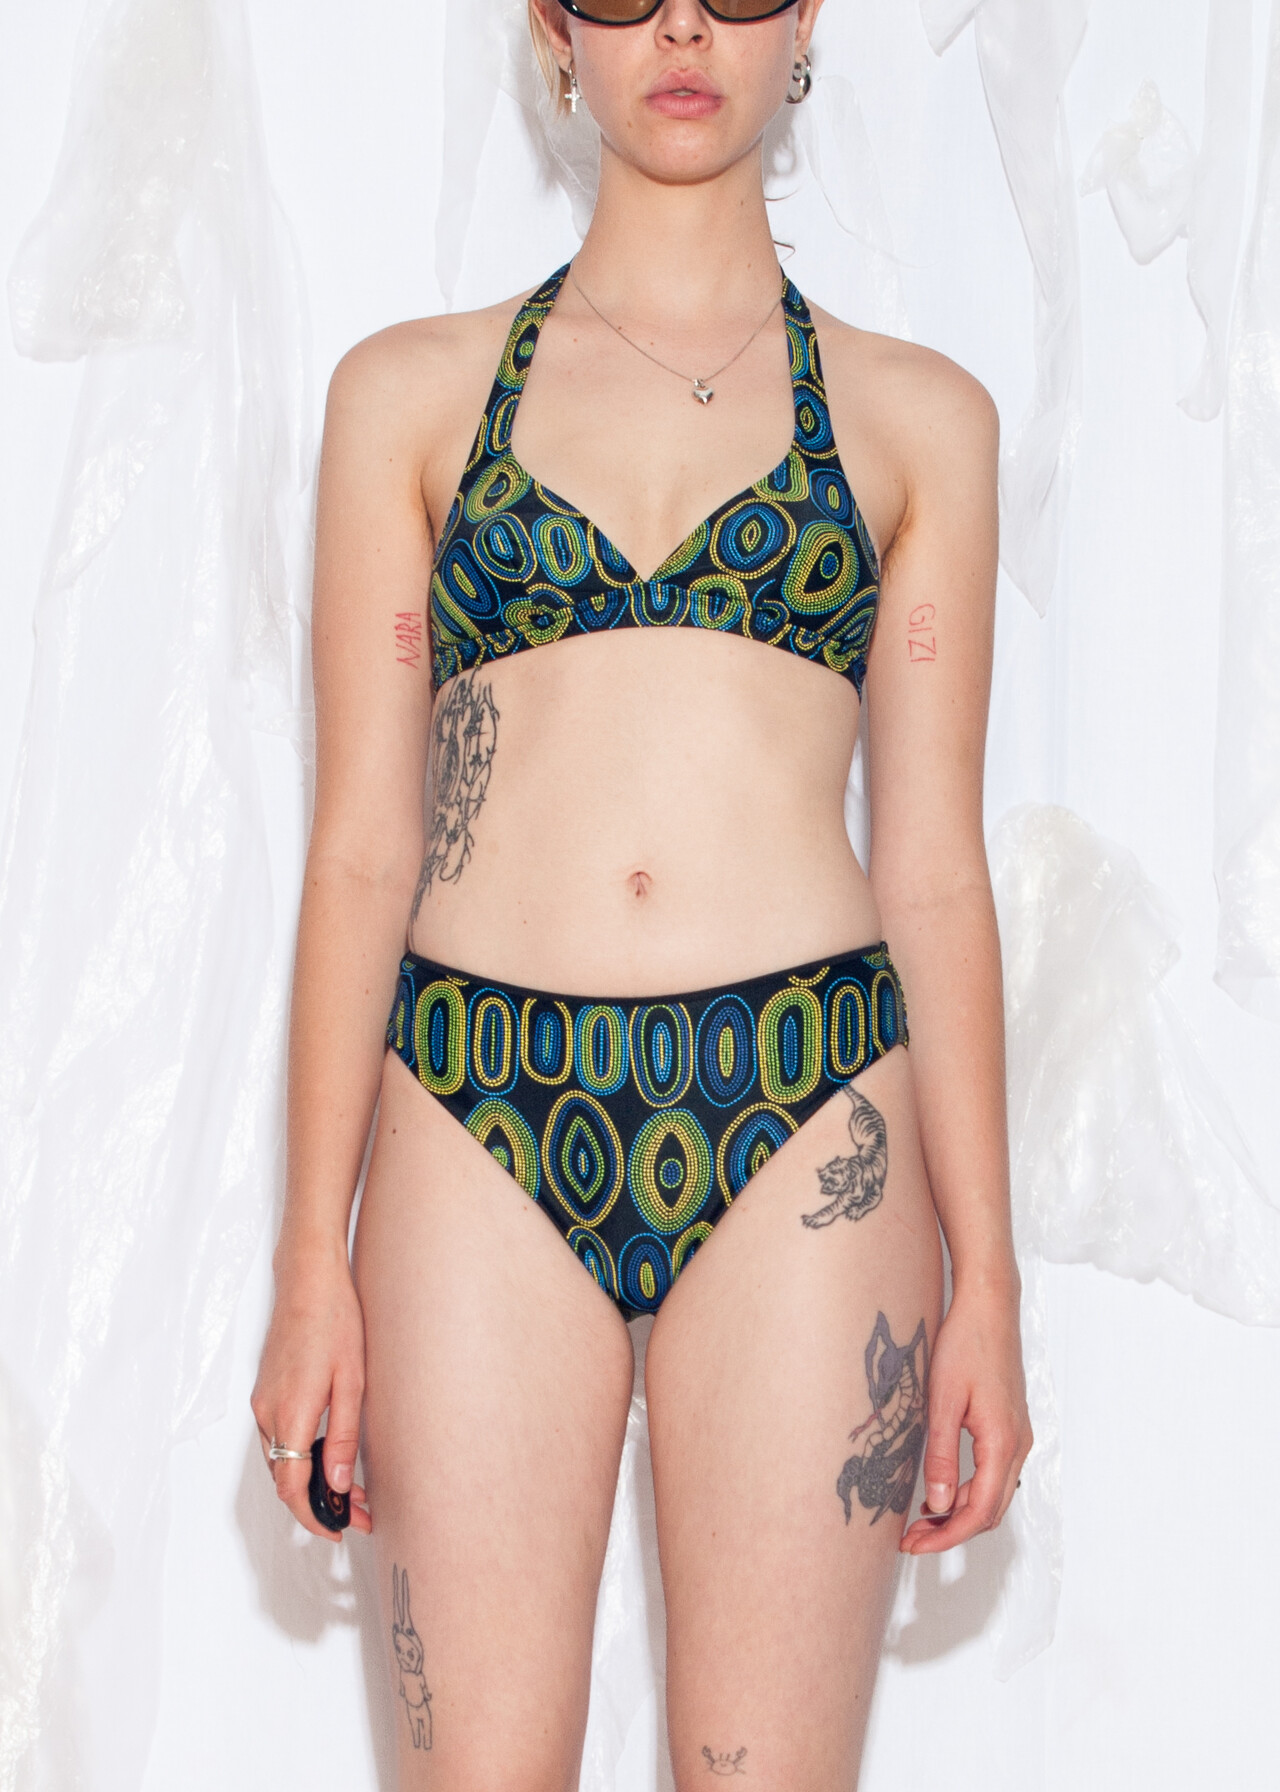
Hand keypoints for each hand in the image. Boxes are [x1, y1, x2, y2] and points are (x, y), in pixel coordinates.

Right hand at [250, 1244, 371, 1539]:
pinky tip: (328, 1454)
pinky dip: (300, 1457)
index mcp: (290, 1414)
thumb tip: (337, 1484)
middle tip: (360, 1512)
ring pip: (280, 1461)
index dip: (314, 1518)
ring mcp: (262, 1402)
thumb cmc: (335, 1321)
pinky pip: (278, 1438)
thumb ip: (342, 1437)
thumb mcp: (352, 1382)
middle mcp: (267, 1413)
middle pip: (284, 1480)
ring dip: (309, 1481)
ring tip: (352, 1487)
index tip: (340, 1531)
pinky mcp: (266, 1391)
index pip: (292, 1488)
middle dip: (318, 1504)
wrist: (308, 1280)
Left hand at [899, 1279, 1031, 1553]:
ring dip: (960, 1512)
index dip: (946, 1536)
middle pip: (990, 1510)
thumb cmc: (965, 1344)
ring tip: (919, 1516)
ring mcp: (1017, 1436)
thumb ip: (941, 1455)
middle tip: (910, 1536)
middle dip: (952, 1531)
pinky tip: (940, 1486)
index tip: (913, 1544)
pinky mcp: (1009, 1425)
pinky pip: (994, 1473)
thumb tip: (939, 1505)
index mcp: (1002, 1442)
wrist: (989, 1306)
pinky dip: (969, 1490)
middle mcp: (1017, 1445)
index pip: (979, 1512)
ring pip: (993, 1494)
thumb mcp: (943, 1400)